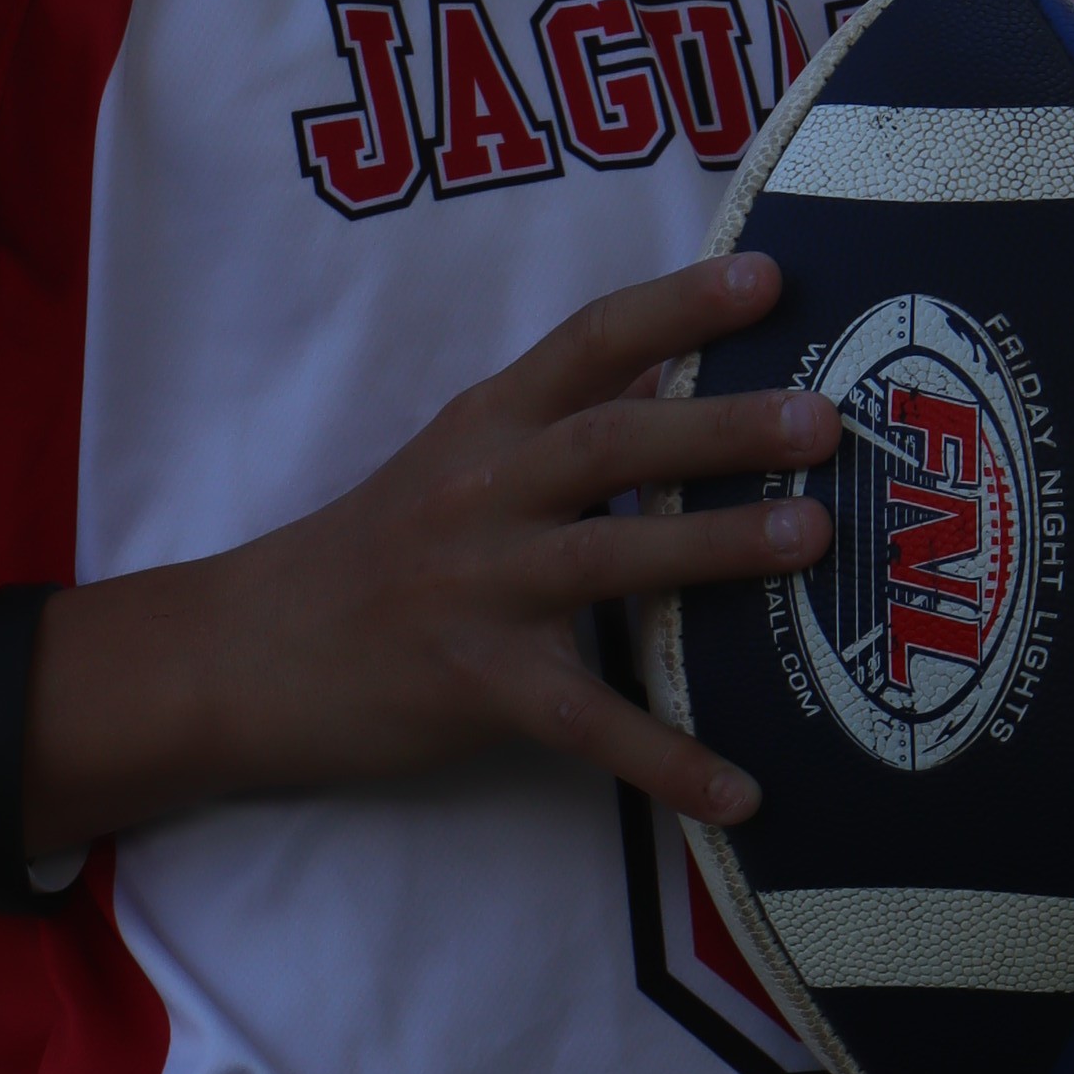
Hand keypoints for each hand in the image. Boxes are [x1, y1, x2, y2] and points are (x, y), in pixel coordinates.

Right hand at [200, 249, 836, 828]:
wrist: (251, 653)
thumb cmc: (374, 549)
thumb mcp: (461, 456)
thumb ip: (566, 414)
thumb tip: (682, 361)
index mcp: (487, 422)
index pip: (589, 340)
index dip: (677, 304)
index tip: (767, 278)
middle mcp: (486, 491)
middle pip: (612, 442)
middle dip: (722, 427)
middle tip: (822, 418)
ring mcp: (480, 589)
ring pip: (612, 560)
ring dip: (718, 548)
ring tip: (812, 535)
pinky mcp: (479, 685)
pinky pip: (591, 725)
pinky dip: (669, 761)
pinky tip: (743, 794)